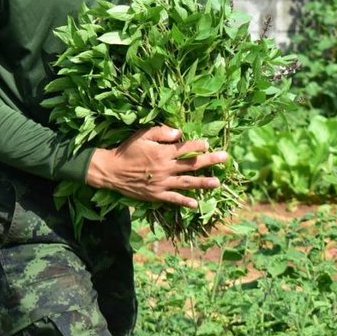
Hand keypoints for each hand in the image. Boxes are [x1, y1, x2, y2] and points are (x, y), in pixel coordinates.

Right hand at [85, 125, 226, 207]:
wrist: (111, 170)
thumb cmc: (127, 150)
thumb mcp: (142, 135)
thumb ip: (161, 132)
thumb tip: (179, 133)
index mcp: (163, 152)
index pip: (186, 148)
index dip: (198, 145)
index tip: (209, 143)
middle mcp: (166, 168)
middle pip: (192, 164)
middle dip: (210, 161)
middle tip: (225, 158)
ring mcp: (162, 183)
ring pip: (187, 182)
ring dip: (203, 182)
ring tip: (217, 183)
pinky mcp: (156, 194)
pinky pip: (173, 199)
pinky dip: (185, 201)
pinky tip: (196, 204)